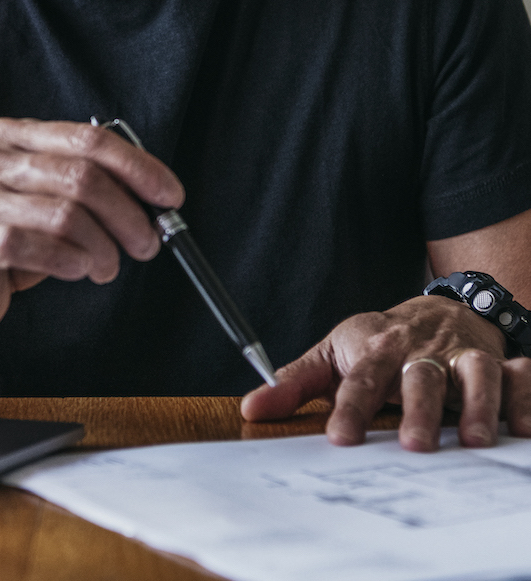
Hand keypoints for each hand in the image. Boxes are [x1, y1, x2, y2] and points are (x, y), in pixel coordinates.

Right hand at [0, 117, 182, 340]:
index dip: (138, 167)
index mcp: (10, 137)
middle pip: (81, 176)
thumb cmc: (0, 236)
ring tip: (107, 266)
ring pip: (64, 214)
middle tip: (146, 242)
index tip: (169, 195)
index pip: (87, 139)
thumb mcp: (40, 196)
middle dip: (128, 214)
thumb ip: (83, 184)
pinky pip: (33, 248)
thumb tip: (152, 196)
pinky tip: (77, 269)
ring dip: (103, 247)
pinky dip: (69, 262)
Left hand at [241, 295, 530, 449]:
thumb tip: (252, 408)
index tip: (340, 439)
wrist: (434, 308)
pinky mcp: (500, 363)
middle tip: (414, 447)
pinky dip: (524, 400)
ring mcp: (462, 356)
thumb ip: (294, 383)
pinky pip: (520, 378)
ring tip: (474, 441)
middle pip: (418, 377)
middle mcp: (420, 351)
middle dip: (417, 410)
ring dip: (476, 405)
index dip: (349, 408)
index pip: (358, 379)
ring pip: (474, 374)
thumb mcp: (332, 354)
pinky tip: (523, 429)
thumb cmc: (378, 341)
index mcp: (375, 349)